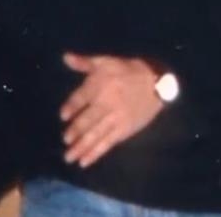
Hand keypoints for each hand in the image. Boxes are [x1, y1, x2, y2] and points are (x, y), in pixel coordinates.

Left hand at [60, 53, 163, 167]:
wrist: (157, 82)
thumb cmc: (128, 70)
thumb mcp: (106, 61)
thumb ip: (85, 62)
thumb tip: (65, 57)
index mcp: (99, 86)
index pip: (79, 99)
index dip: (70, 107)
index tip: (63, 116)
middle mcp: (105, 103)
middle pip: (86, 120)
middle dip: (74, 131)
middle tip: (66, 140)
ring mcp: (115, 119)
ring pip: (94, 135)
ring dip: (80, 147)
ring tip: (69, 157)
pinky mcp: (124, 130)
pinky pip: (107, 143)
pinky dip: (95, 153)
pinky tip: (85, 162)